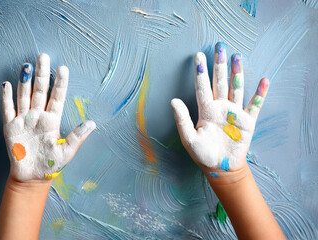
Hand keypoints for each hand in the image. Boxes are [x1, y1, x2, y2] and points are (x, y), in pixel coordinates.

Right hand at [1, 54, 95, 180]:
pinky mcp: (11, 126)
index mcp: (53, 120)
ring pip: (25, 95)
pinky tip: (7, 84)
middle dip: (42, 74)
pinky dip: (6, 97)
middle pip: (40, 90)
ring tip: (27, 65)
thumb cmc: (52, 164)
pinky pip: (8, 109)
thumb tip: (93, 123)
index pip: (57, 97)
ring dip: (25, 81)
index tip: (63, 68)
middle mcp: (39, 116)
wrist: (32, 176)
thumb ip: (78, 136)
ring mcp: (24, 119)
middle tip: (43, 56)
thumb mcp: (67, 151)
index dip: (60, 83)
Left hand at [171, 42, 268, 177]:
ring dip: (237, 73)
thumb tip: (173, 100)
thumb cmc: (203, 154)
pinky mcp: (247, 122)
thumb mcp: (189, 138)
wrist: (221, 168)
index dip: (200, 71)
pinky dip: (259, 93)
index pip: (202, 87)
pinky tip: (264, 80)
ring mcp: (234, 113)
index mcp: (206, 110)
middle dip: (219, 64)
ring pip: (236, 88)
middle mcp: (220, 107)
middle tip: (219, 45)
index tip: (198, 55)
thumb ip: (182, 119)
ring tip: (237, 57)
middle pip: (220, 81)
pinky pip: (255, 105)